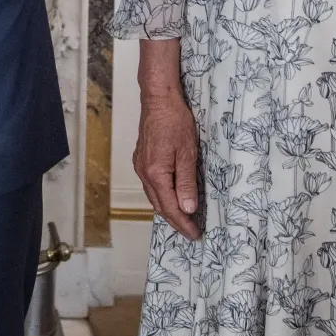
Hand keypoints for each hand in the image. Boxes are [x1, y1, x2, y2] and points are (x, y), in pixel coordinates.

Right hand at [135, 89, 202, 240]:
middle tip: (192, 231)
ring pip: (154, 197)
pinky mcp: (141, 159)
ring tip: (183, 219)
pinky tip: (170, 197)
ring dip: (168, 210)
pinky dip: (162, 197)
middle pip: (159, 206)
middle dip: (175, 221)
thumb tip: (188, 209)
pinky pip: (151, 186)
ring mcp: (140, 166)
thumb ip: (186, 183)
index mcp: (156, 174)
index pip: (171, 208)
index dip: (184, 224)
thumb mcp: (187, 154)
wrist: (158, 100)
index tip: (196, 235)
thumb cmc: (175, 123)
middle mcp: (144, 173)